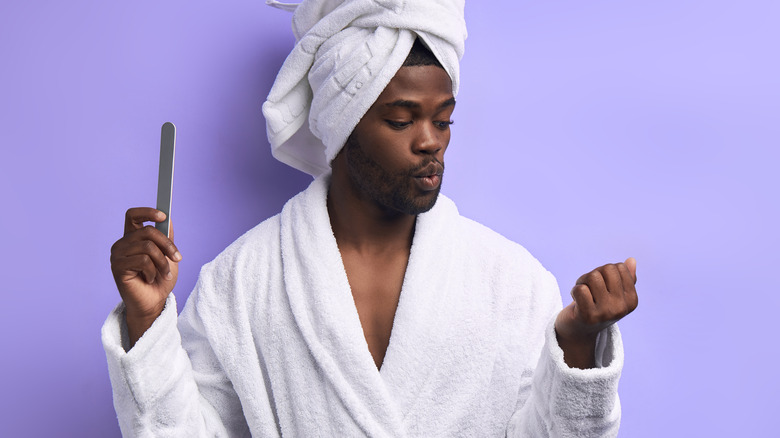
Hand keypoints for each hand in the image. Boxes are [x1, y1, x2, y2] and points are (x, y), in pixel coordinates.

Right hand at [110, 208, 181, 346]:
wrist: (154, 302)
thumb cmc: (160, 279)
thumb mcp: (168, 255)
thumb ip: (166, 238)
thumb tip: (168, 219)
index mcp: (133, 237)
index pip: (133, 215)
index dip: (147, 212)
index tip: (163, 216)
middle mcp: (123, 244)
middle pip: (148, 231)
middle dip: (167, 245)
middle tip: (178, 258)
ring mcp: (118, 255)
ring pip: (147, 247)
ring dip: (162, 262)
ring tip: (164, 273)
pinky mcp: (118, 267)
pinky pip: (142, 260)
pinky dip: (153, 271)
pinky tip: (150, 279)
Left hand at [554, 257, 637, 368]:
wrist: (578, 332)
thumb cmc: (595, 307)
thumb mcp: (612, 293)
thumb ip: (624, 278)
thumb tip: (631, 260)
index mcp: (632, 300)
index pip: (619, 267)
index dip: (605, 272)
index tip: (600, 286)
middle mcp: (621, 307)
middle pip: (606, 269)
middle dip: (593, 275)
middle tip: (589, 289)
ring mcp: (606, 313)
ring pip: (592, 276)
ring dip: (582, 281)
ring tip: (582, 294)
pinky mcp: (588, 316)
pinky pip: (580, 289)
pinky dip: (574, 291)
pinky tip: (576, 302)